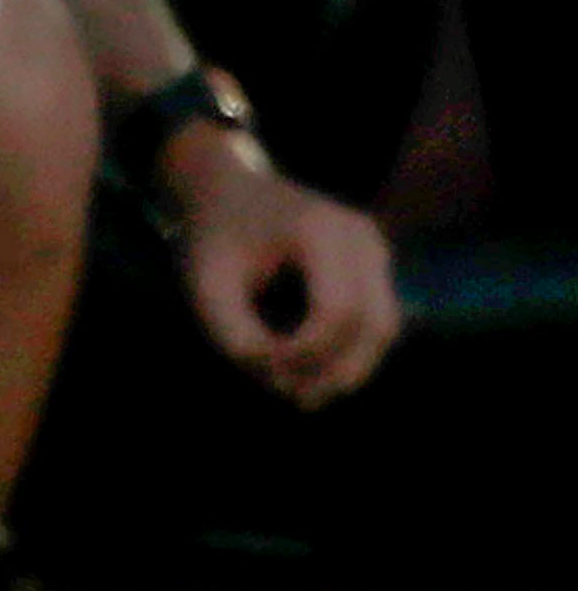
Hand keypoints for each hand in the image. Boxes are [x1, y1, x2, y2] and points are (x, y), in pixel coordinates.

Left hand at [166, 148, 398, 407]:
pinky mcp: (374, 266)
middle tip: (294, 399)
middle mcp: (360, 236)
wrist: (226, 191)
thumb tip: (280, 380)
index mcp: (319, 228)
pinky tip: (311, 370)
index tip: (263, 364)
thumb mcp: (206, 287)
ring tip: (301, 392)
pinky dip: (351, 354)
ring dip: (349, 369)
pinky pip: (377, 323)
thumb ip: (235, 337)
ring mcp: (374, 249)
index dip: (307, 352)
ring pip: (384, 329)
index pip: (337, 311)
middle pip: (375, 324)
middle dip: (337, 371)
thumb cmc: (214, 240)